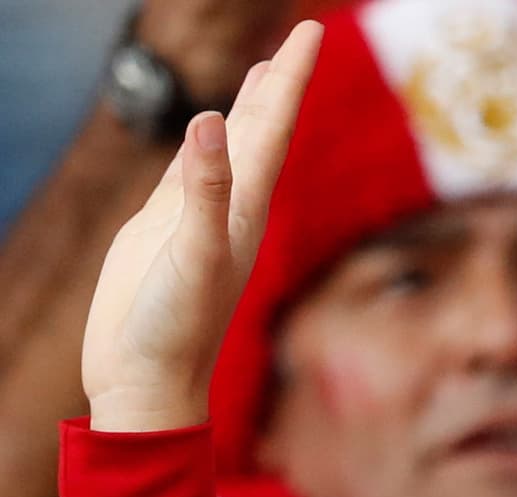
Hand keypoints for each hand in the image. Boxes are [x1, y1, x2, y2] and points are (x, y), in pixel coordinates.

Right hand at [83, 20, 321, 433]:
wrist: (146, 381)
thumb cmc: (173, 331)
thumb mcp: (191, 256)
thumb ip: (202, 192)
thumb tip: (210, 122)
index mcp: (244, 211)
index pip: (272, 131)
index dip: (290, 80)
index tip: (310, 32)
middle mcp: (229, 210)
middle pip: (261, 132)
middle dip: (280, 84)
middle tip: (300, 37)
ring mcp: (197, 218)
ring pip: (232, 150)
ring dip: (249, 111)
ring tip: (266, 73)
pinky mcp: (165, 231)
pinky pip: (193, 173)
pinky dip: (206, 145)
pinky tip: (210, 132)